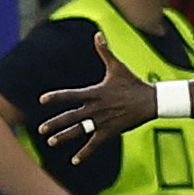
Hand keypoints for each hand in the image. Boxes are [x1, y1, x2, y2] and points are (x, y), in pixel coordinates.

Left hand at [38, 32, 154, 162]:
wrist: (152, 101)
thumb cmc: (134, 83)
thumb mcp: (118, 67)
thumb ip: (105, 52)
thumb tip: (98, 34)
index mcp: (94, 93)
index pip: (69, 95)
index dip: (55, 97)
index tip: (42, 100)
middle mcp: (95, 108)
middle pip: (70, 117)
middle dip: (55, 124)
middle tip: (41, 129)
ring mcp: (102, 121)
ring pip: (80, 131)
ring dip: (65, 137)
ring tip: (51, 142)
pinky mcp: (111, 131)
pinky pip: (95, 144)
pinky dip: (85, 153)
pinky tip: (75, 160)